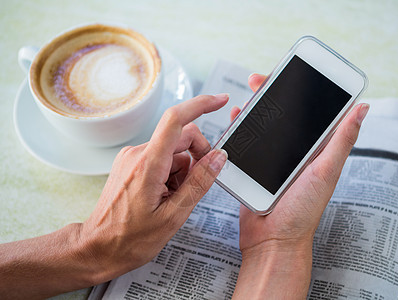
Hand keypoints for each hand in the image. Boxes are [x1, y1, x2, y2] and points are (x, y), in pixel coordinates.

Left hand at [80, 94, 228, 281]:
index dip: (201, 105)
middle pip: (181, 137)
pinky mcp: (131, 163)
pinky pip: (161, 156)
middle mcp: (137, 154)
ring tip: (172, 198)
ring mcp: (132, 157)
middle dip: (197, 158)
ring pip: (173, 150)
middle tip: (195, 186)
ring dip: (183, 171)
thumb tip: (219, 158)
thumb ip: (199, 183)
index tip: (220, 101)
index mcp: (148, 164)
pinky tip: (164, 194)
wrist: (97, 247)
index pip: (176, 119)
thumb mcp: (173, 215)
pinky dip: (171, 172)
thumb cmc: (130, 238)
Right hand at [232, 74, 368, 298]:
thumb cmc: (303, 211)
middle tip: (258, 80)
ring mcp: (273, 159)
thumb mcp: (325, 171)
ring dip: (254, 108)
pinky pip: (246, 143)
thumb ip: (342, 139)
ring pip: (262, 126)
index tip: (290, 74)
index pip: (311, 112)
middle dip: (270, 93)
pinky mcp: (254, 167)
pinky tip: (236, 120)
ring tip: (246, 98)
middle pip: (283, 114)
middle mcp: (295, 151)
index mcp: (315, 149)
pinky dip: (240, 129)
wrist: (273, 240)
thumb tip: (364, 107)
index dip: (302, 90)